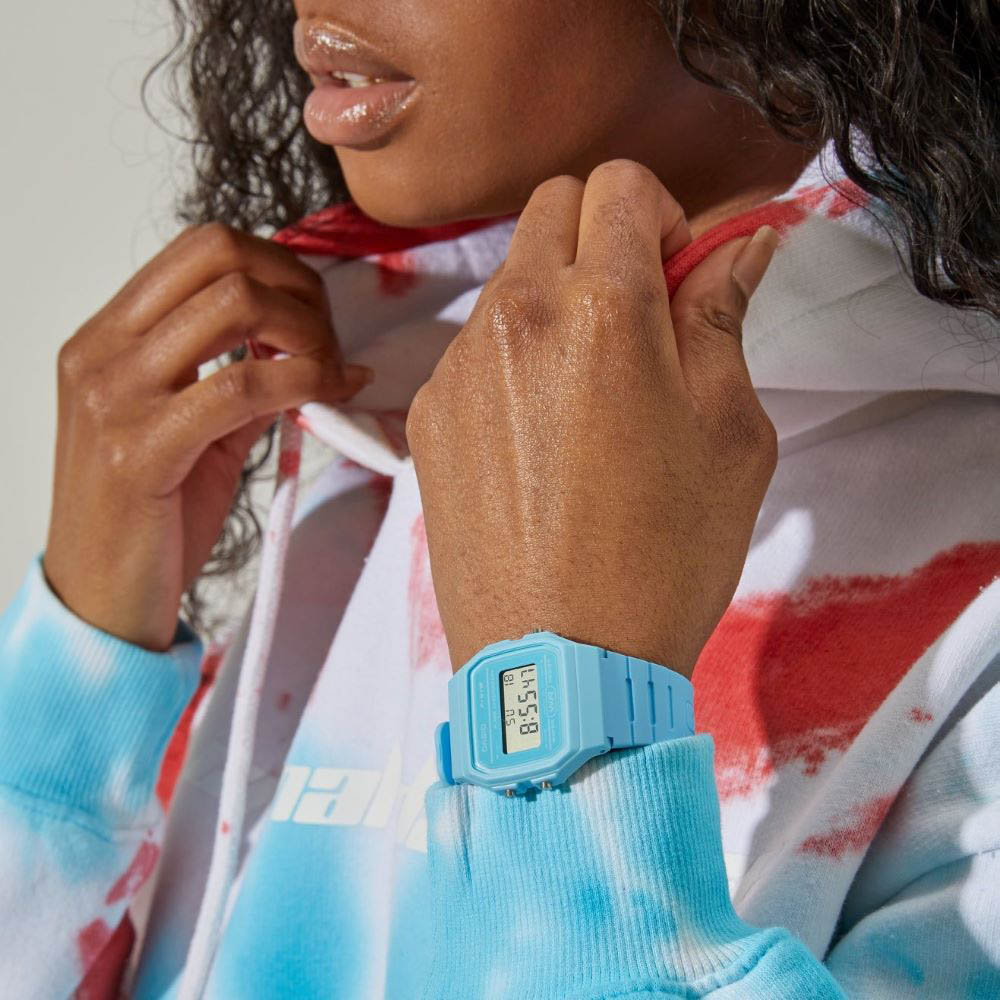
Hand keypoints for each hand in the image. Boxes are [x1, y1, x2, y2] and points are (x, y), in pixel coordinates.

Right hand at [44, 223, 371, 651]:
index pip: (201, 248)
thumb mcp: (191, 433)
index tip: (315, 318)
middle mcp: (101, 352)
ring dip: (309, 333)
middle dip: (299, 291)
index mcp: (106, 338)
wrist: (100, 602)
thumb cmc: (146, 521)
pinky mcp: (142, 447)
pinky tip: (332, 396)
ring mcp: (114, 395)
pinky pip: (245, 385)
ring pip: (236, 305)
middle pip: (221, 256)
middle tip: (330, 346)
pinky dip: (307, 380)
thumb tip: (309, 350)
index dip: (278, 267)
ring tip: (330, 376)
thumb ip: (238, 383)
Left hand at [405, 159, 778, 677]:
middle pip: (552, 208)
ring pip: (509, 280)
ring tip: (589, 395)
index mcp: (601, 310)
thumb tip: (736, 245)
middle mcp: (514, 320)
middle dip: (602, 237)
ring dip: (555, 302)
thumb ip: (721, 317)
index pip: (619, 184)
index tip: (677, 272)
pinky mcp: (429, 417)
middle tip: (640, 316)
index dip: (662, 216)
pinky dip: (513, 360)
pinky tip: (541, 439)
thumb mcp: (728, 433)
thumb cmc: (659, 558)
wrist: (559, 665)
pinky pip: (474, 349)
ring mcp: (458, 369)